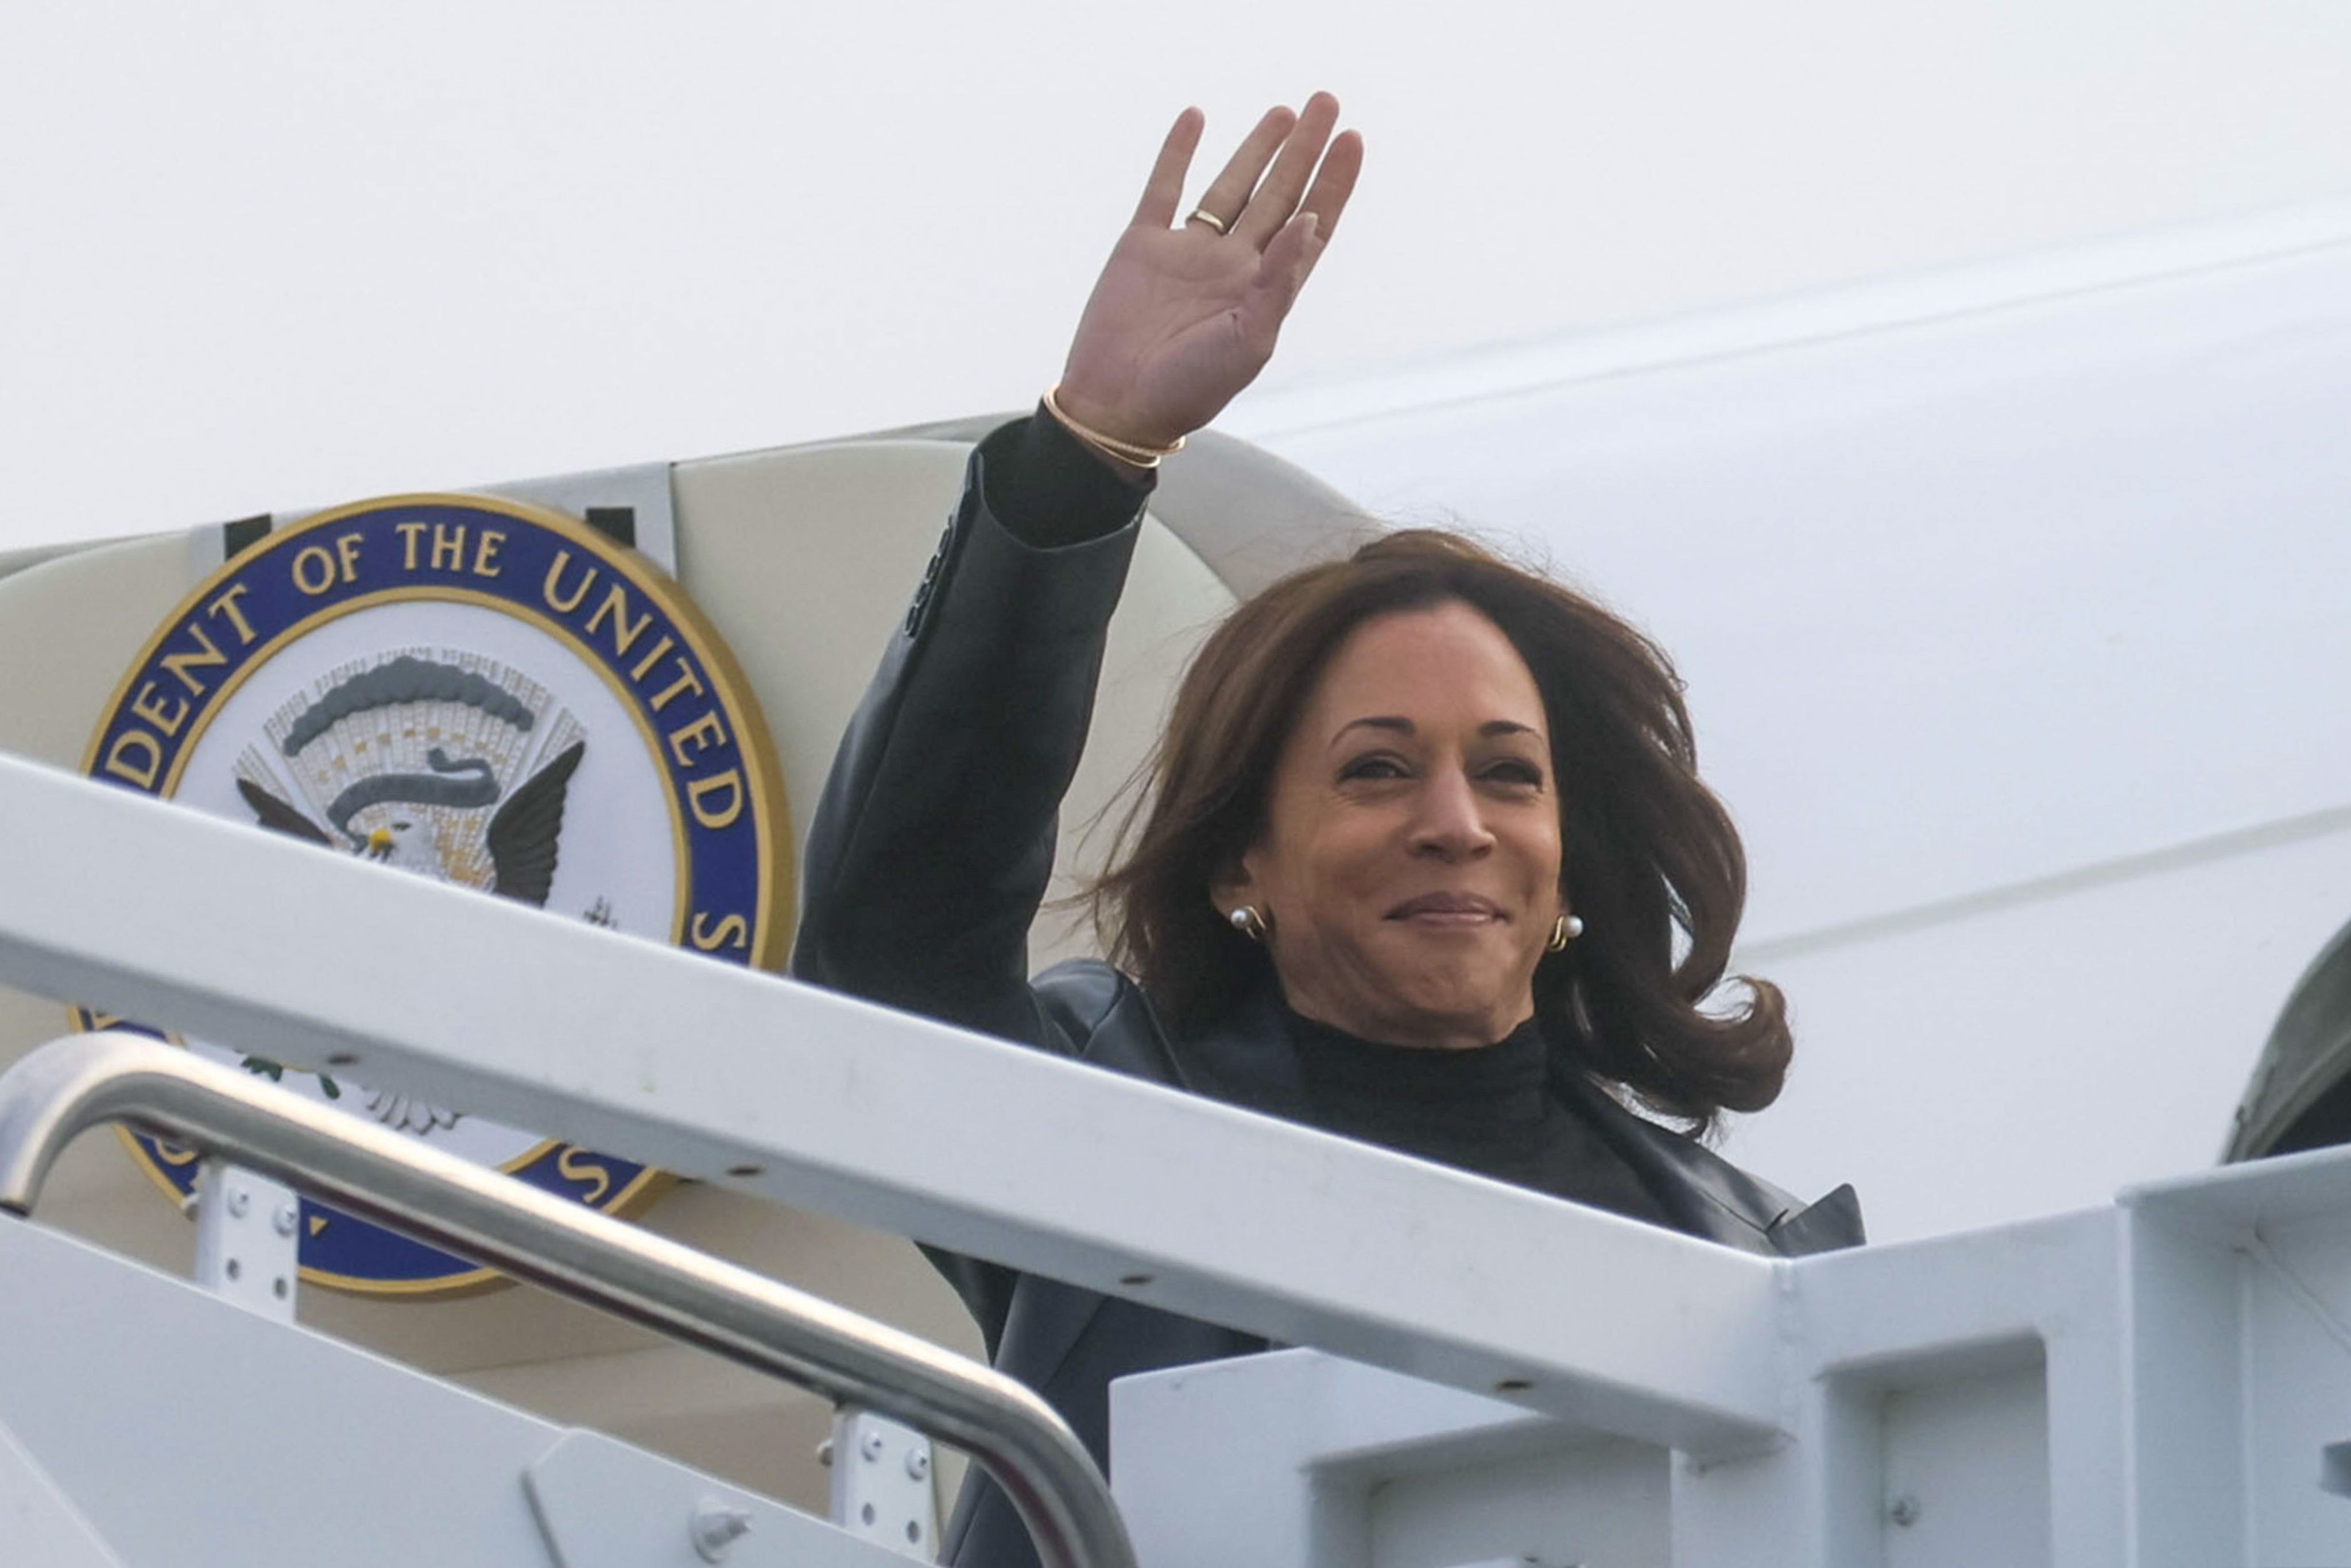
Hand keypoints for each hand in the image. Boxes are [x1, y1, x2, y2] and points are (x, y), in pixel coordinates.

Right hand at [1054, 93, 1361, 452]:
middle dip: (1303, 151)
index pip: (1309, 226)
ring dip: (1256, 148)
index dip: (1334, 184)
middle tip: (1326, 103)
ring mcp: (1188, 253)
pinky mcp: (1143, 247)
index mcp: (1263, 291)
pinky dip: (1178, 152)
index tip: (1352, 140)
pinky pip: (1164, 188)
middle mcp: (1231, 266)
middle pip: (1278, 195)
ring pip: (1230, 186)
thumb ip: (1279, 282)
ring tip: (1285, 112)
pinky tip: (1197, 118)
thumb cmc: (1189, 388)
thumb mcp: (1248, 342)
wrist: (1118, 405)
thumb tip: (1309, 221)